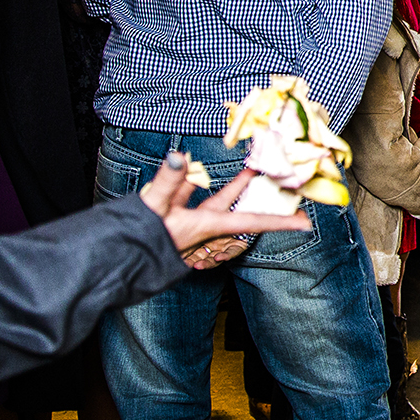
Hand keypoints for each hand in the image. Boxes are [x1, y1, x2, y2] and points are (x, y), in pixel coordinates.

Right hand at [141, 160, 307, 267]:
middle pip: (235, 207)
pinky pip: (189, 203)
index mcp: (206, 227)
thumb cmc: (137, 241)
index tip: (305, 223)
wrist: (114, 262)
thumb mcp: (153, 208)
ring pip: (213, 203)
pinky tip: (190, 173)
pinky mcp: (172, 225)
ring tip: (248, 169)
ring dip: (229, 187)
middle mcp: (201, 229)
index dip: (279, 222)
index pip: (250, 222)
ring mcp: (187, 228)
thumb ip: (168, 181)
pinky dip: (192, 188)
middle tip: (274, 178)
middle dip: (253, 192)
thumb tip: (180, 157)